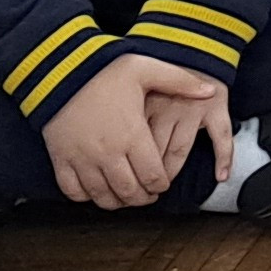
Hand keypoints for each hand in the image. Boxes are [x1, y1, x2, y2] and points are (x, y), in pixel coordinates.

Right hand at [39, 53, 217, 209]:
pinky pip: (73, 191)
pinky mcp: (60, 159)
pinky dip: (86, 197)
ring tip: (126, 197)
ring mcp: (82, 159)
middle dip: (143, 198)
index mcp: (133, 134)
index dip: (162, 186)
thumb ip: (180, 81)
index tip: (163, 184)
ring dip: (118, 202)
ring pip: (103, 197)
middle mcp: (108, 152)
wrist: (60, 71)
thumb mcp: (146, 68)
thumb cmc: (104, 70)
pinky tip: (96, 191)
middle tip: (148, 195)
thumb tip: (210, 90)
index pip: (154, 176)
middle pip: (130, 192)